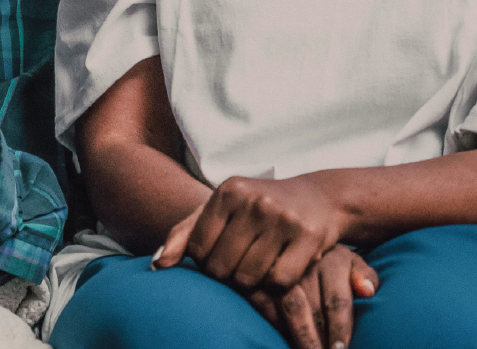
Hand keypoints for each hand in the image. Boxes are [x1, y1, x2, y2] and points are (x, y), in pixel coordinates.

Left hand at [153, 174, 349, 291]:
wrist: (319, 197)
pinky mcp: (307, 236)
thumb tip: (157, 264)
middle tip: (240, 266)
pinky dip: (276, 285)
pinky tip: (280, 268)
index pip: (198, 249)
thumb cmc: (259, 207)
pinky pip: (278, 282)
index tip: (219, 257)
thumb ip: (185, 233)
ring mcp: (281, 217)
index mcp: (228, 191)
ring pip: (248, 277)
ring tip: (258, 267)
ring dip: (251, 282)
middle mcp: (253, 201)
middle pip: (221, 267)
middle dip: (227, 275)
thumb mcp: (221, 209)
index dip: (205, 262)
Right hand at [246, 245, 377, 348]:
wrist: (294, 230)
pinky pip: (264, 302)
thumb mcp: (350, 261)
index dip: (340, 328)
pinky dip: (275, 323)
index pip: (337, 300)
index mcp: (333, 258)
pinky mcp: (257, 272)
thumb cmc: (328, 258)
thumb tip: (367, 291)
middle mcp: (306, 261)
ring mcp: (280, 265)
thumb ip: (363, 275)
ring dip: (299, 335)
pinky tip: (285, 336)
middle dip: (318, 338)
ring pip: (289, 307)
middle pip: (313, 307)